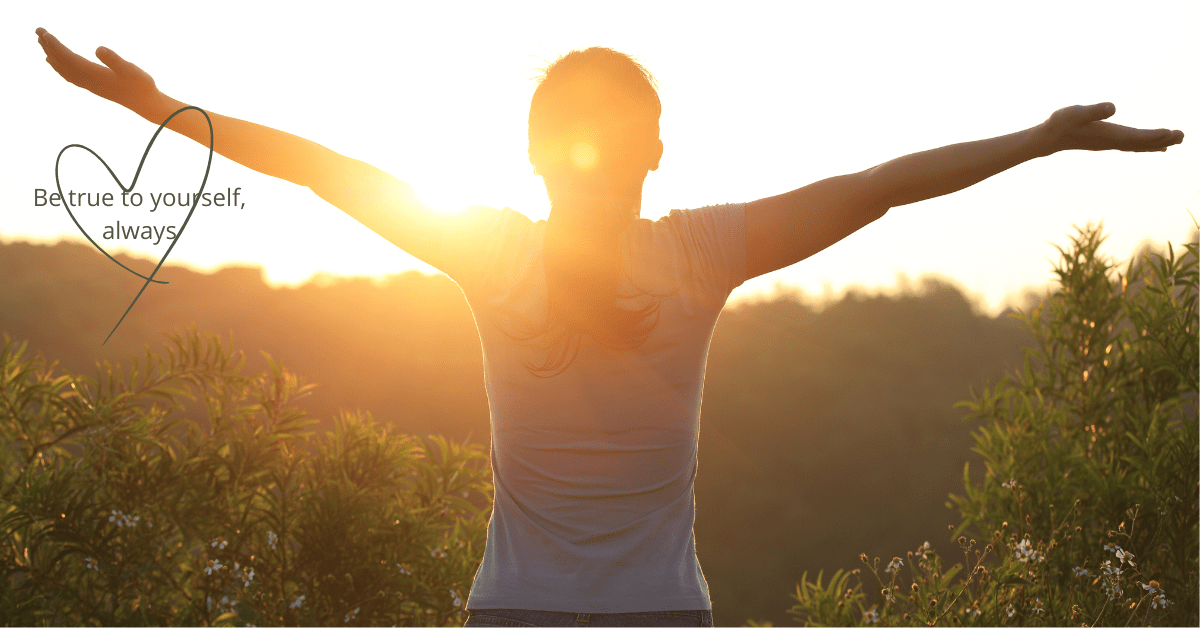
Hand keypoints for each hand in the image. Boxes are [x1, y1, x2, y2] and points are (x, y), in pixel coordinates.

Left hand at [36, 28, 161, 113]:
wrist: (146, 104)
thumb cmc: (141, 86)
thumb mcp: (131, 70)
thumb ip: (115, 60)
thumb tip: (97, 48)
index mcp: (94, 74)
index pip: (69, 58)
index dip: (56, 46)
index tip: (45, 34)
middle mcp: (88, 80)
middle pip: (62, 62)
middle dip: (48, 46)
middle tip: (38, 30)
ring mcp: (89, 84)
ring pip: (64, 69)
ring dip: (51, 55)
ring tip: (42, 42)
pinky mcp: (93, 86)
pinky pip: (69, 75)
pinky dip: (59, 67)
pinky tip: (55, 62)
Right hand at [1037, 103, 1183, 155]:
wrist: (1048, 138)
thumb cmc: (1060, 123)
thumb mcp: (1075, 113)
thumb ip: (1094, 110)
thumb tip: (1113, 107)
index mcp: (1107, 134)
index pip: (1135, 136)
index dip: (1154, 136)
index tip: (1172, 134)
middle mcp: (1112, 141)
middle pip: (1141, 143)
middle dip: (1162, 139)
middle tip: (1182, 136)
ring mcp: (1110, 143)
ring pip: (1139, 145)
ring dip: (1157, 143)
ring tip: (1174, 141)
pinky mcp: (1107, 141)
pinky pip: (1132, 144)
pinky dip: (1146, 144)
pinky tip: (1156, 146)